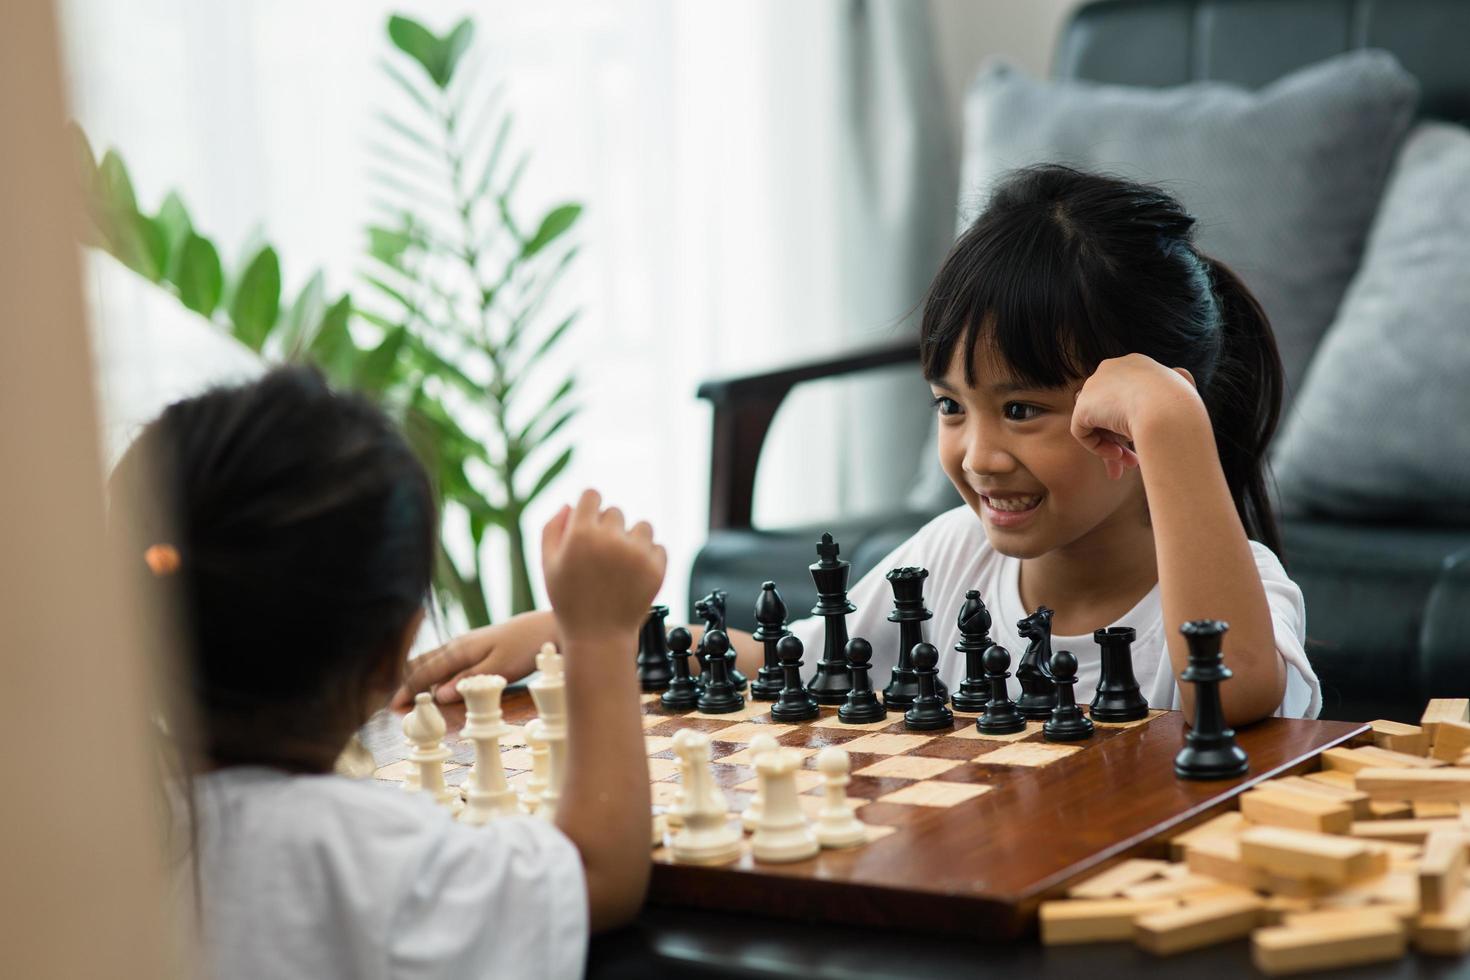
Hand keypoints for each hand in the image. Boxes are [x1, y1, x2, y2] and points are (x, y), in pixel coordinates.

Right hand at [389, 611, 556, 708]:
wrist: (548, 627)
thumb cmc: (527, 647)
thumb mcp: (499, 669)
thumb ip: (468, 681)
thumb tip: (438, 695)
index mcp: (460, 650)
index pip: (424, 672)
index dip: (406, 690)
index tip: (391, 707)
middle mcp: (458, 644)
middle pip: (421, 663)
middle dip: (403, 681)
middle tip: (387, 701)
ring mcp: (466, 643)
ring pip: (432, 660)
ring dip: (415, 675)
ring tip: (400, 690)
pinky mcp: (476, 646)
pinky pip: (444, 659)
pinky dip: (431, 670)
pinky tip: (431, 679)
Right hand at [542, 489, 666, 645]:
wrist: (598, 638)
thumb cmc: (569, 601)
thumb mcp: (548, 565)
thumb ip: (552, 529)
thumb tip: (569, 504)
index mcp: (581, 534)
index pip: (592, 495)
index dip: (589, 508)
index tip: (589, 524)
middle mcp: (611, 538)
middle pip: (615, 512)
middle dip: (608, 528)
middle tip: (600, 557)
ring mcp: (637, 553)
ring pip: (641, 526)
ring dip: (632, 539)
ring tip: (620, 565)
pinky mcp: (657, 567)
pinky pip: (657, 547)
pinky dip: (648, 558)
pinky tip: (633, 576)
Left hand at [1070, 354, 1198, 479]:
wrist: (1168, 410)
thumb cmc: (1183, 406)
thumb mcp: (1187, 390)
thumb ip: (1181, 384)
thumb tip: (1183, 376)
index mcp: (1135, 364)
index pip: (1126, 396)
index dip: (1135, 421)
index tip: (1148, 440)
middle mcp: (1111, 369)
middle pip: (1109, 410)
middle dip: (1121, 439)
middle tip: (1133, 463)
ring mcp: (1094, 387)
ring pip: (1098, 424)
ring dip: (1113, 447)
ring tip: (1130, 465)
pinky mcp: (1082, 406)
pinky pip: (1084, 433)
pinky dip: (1099, 448)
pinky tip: (1118, 454)